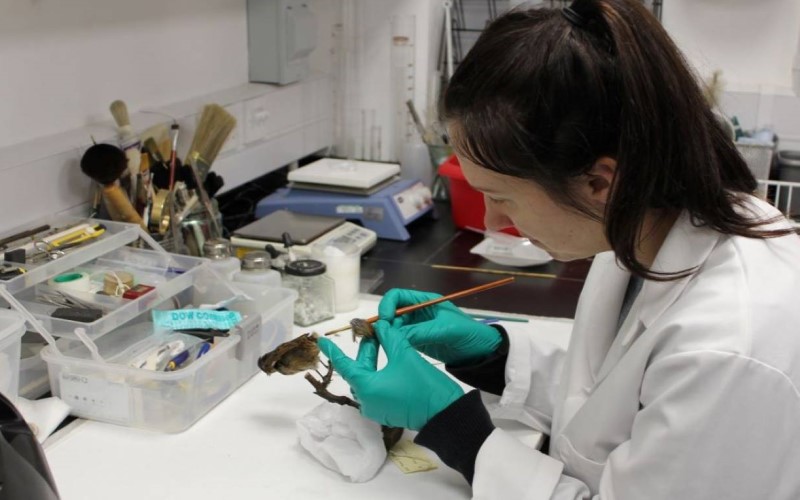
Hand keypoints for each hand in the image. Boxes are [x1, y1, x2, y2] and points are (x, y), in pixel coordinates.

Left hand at [317, 320, 463, 430]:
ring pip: (369, 378)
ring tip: (384, 341)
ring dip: (375, 360)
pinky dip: (380, 373)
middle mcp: (366, 400)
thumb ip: (389, 338)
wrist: (445, 415)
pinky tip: (390, 359)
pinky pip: (377, 388)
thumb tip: (381, 326)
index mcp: (366, 387)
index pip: (344, 365)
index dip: (333, 350)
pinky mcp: (387, 411)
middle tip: (374, 330)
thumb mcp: (405, 355)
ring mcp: (376, 408)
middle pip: (359, 369)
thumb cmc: (424, 386)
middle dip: (367, 349)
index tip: (321, 340)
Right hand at [378, 288, 501, 365]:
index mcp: (425, 302)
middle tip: (380, 337)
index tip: (385, 321)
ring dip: (387, 334)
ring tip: (384, 345)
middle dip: (384, 322)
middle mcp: (417, 313)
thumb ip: (421, 331)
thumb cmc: (468, 333)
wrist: (482, 352)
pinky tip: (391, 351)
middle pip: (392, 312)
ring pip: (394, 328)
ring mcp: (417, 328)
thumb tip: (395, 334)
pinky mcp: (418, 342)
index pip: (397, 296)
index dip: (387, 306)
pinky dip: (393, 344)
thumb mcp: (445, 329)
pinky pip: (400, 340)